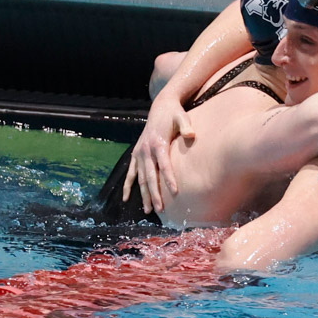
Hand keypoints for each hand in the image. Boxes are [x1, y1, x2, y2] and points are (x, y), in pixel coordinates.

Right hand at [122, 93, 194, 212]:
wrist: (161, 107)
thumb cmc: (175, 114)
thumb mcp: (182, 117)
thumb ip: (186, 126)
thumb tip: (191, 135)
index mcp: (158, 143)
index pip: (164, 165)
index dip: (169, 179)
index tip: (175, 192)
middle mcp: (146, 150)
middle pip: (151, 176)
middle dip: (155, 194)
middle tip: (161, 209)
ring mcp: (139, 153)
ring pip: (141, 178)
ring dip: (144, 194)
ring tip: (148, 210)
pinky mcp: (136, 154)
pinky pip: (131, 173)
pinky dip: (128, 186)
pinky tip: (126, 199)